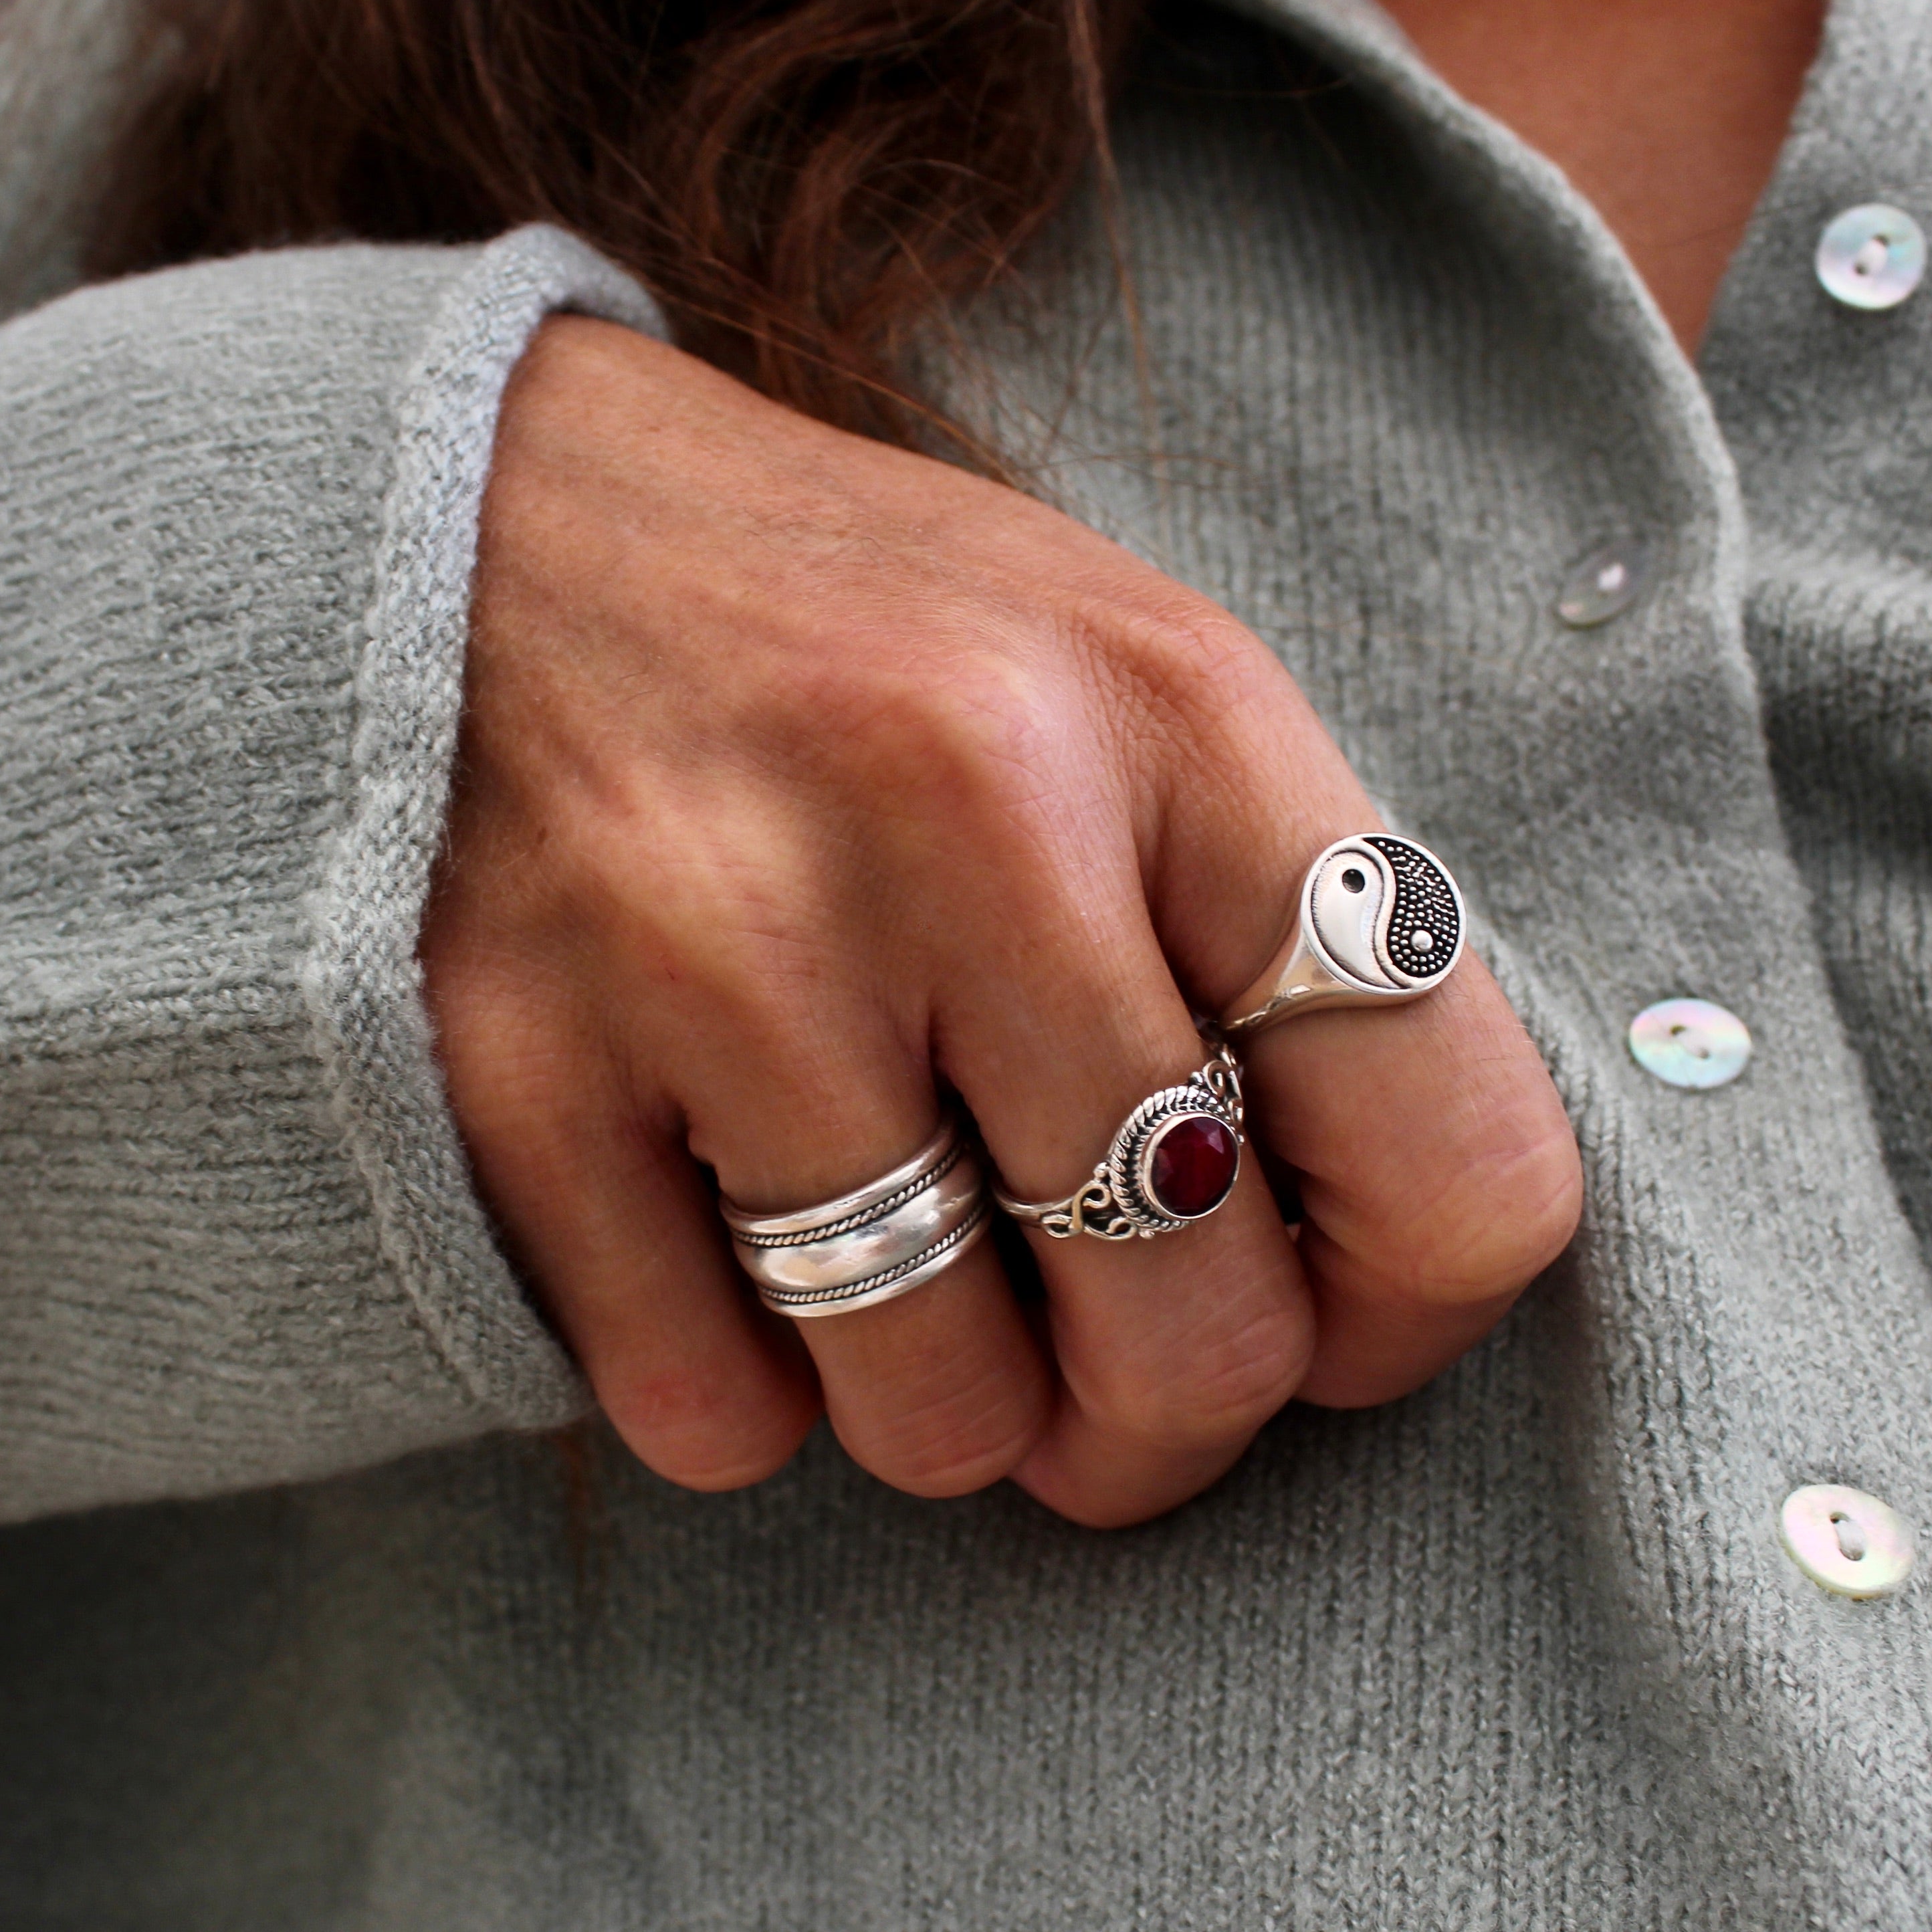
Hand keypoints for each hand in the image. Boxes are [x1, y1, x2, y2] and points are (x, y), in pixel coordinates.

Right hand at [421, 318, 1579, 1525]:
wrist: (470, 512)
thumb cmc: (858, 647)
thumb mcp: (1130, 696)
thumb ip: (1274, 950)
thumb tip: (1365, 1291)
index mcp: (1189, 716)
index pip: (1460, 1163)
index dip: (1406, 1317)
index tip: (1326, 1318)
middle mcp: (974, 811)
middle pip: (1200, 1339)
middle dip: (1160, 1420)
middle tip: (1097, 1375)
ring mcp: (728, 940)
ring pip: (948, 1417)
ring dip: (944, 1405)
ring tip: (894, 1263)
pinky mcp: (513, 1055)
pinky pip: (714, 1412)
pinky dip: (737, 1389)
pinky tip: (719, 1238)